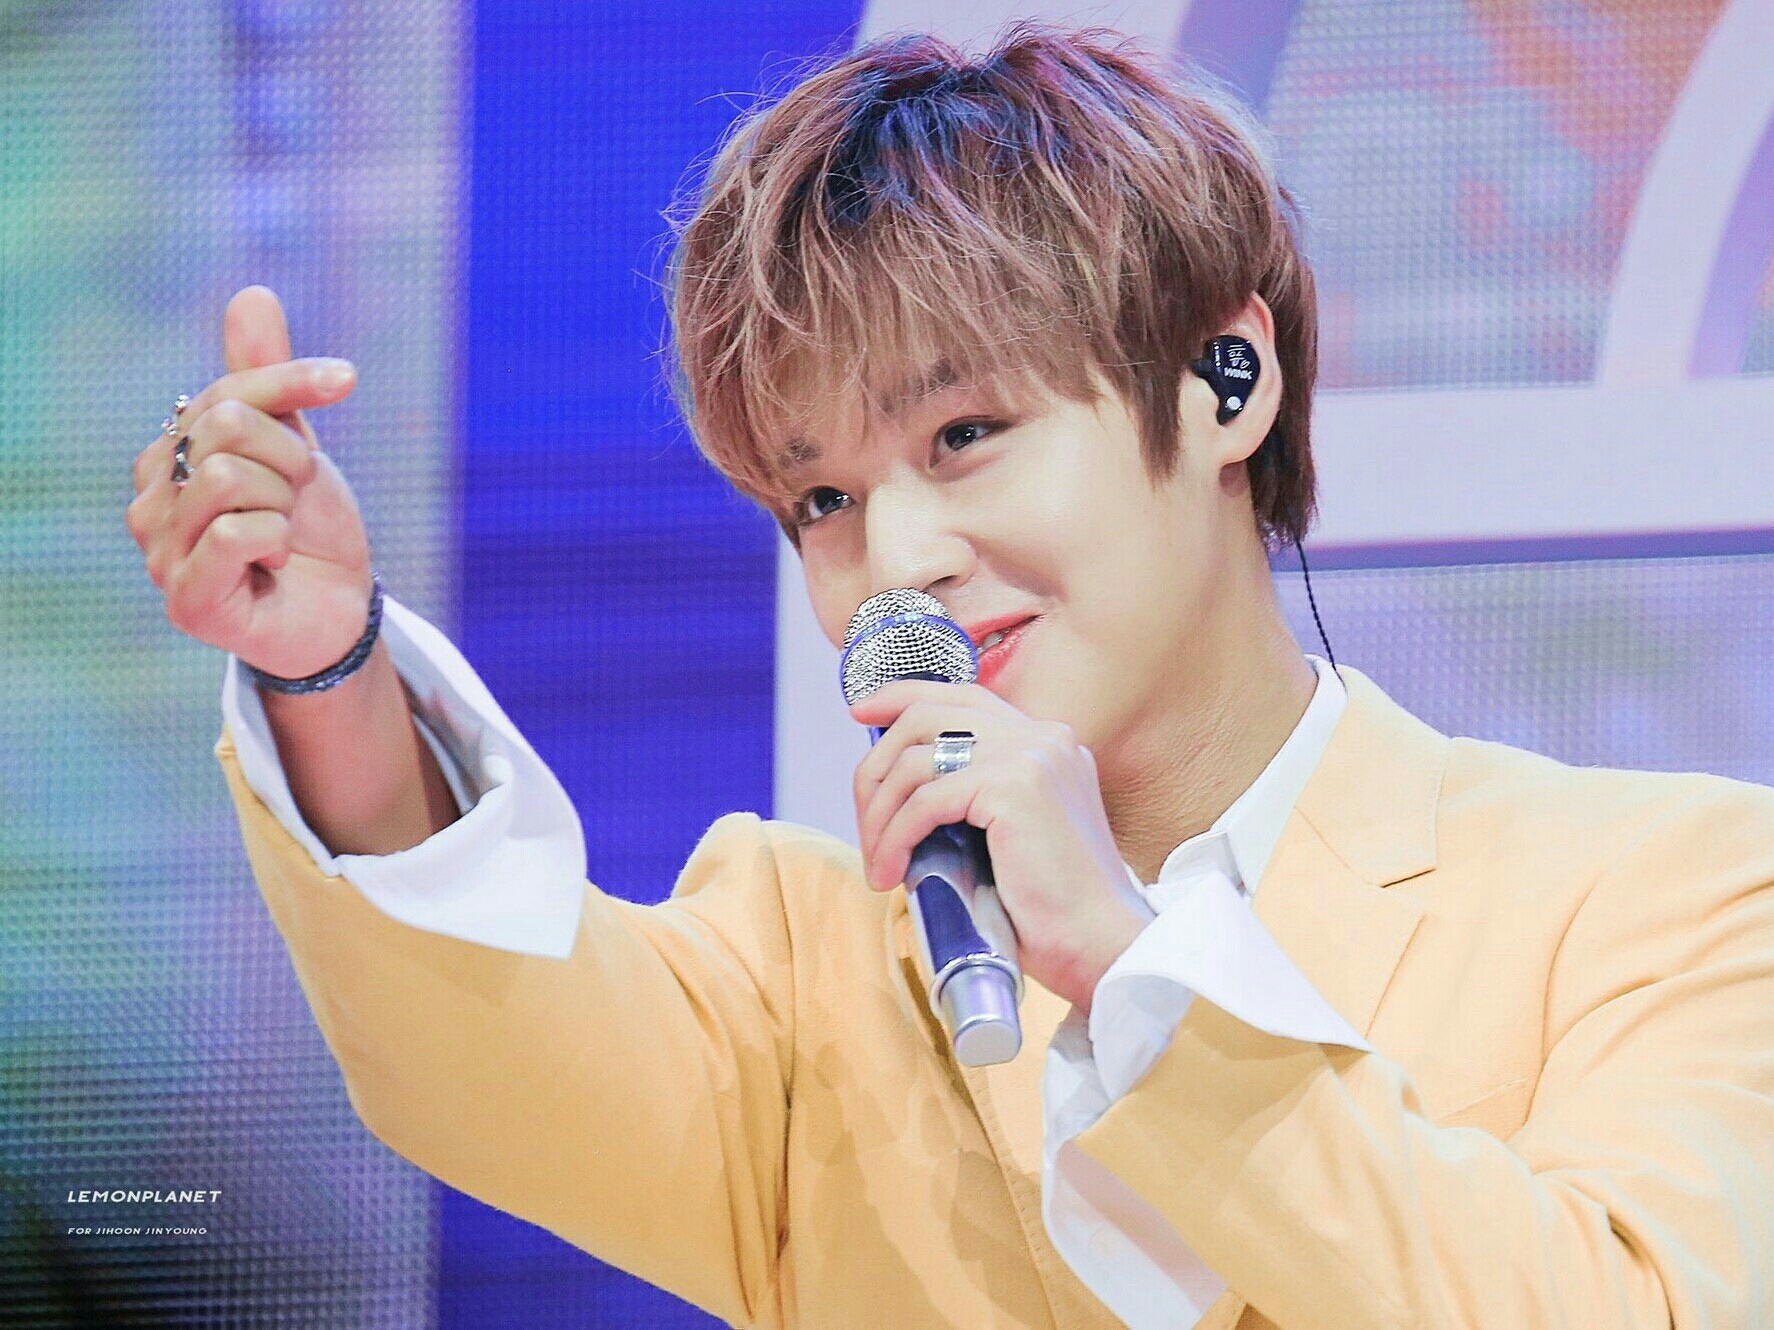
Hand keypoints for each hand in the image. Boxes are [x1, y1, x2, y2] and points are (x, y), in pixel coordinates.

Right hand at [127, 286, 375, 679]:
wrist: (338, 609)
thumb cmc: (309, 529)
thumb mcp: (294, 443)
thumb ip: (266, 377)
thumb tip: (251, 293)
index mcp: (166, 459)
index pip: (225, 393)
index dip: (291, 384)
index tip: (346, 378)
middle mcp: (148, 502)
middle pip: (226, 428)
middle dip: (288, 459)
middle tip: (296, 500)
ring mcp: (159, 553)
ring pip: (230, 478)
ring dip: (283, 502)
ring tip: (283, 532)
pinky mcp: (186, 598)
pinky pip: (238, 532)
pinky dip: (277, 538)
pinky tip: (274, 561)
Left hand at [850, 681, 1154, 1015]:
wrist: (1100, 944)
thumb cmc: (1053, 908)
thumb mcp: (1012, 833)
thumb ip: (975, 796)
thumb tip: (901, 786)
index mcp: (1048, 742)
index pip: (963, 696)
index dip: (904, 696)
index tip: (863, 714)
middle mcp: (1044, 736)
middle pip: (927, 716)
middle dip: (878, 767)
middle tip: (865, 823)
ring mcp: (1031, 755)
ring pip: (916, 759)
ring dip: (880, 813)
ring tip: (878, 862)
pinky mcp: (1014, 786)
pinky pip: (924, 800)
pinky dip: (895, 836)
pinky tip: (892, 871)